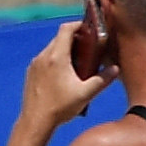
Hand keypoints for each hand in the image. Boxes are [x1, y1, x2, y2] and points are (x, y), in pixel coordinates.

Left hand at [19, 5, 114, 132]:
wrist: (35, 121)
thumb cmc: (60, 107)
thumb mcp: (86, 93)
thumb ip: (102, 79)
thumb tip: (115, 69)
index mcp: (56, 57)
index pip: (66, 29)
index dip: (79, 25)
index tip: (90, 29)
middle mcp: (43, 57)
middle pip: (59, 38)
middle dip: (75, 39)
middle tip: (89, 48)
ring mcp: (35, 64)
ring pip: (52, 48)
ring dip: (66, 50)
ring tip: (80, 62)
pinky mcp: (31, 72)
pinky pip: (45, 58)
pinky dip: (56, 59)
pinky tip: (65, 73)